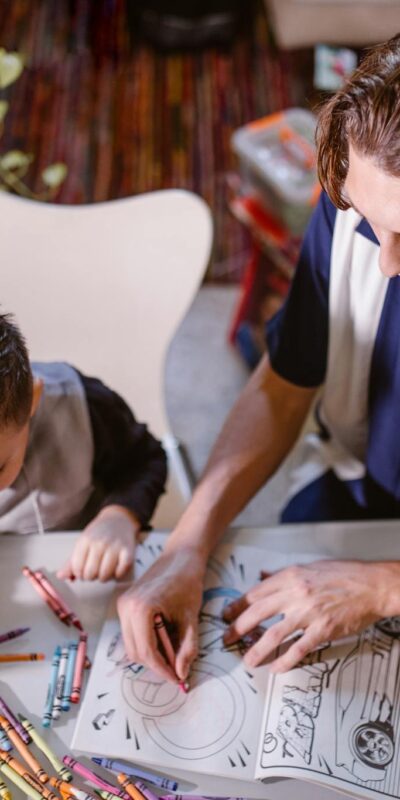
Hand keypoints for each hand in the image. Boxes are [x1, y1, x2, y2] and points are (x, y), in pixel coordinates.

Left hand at [57, 505, 139, 581]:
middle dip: (91, 577)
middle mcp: (99, 543)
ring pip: (105, 575)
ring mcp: (115, 547)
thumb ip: (71, 561)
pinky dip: (117, 575)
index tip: (83, 571)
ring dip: (104, 577)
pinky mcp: (128, 551)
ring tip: (104, 570)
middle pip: (90, 574)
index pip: (77, 568)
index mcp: (85, 541)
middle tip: (94, 570)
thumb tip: (61, 576)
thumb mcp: (82, 543)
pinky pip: (120, 572)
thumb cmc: (99, 533)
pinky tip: (115, 569)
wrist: (119, 519)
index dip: (79, 574)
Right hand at [117, 545, 206, 683]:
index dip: (162, 670)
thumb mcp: (191, 618)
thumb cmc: (188, 583)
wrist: (180, 558)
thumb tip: (181, 673)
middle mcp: (126, 607)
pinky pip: (131, 633)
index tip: (178, 680)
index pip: (147, 652)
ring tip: (172, 657)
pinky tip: (164, 641)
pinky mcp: (124, 604)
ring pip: (131, 644)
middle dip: (156, 665)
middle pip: (135, 651)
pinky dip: (145, 643)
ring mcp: (122, 605)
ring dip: (150, 655)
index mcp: (141, 608)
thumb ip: (187, 648)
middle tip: (177, 672)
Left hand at [223, 559, 399, 672]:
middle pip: (258, 613)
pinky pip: (299, 649)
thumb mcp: (310, 566)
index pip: (256, 593)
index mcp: (291, 576)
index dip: (238, 606)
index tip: (228, 615)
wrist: (371, 585)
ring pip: (274, 634)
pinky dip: (285, 661)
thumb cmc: (344, 574)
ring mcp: (309, 613)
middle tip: (227, 639)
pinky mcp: (323, 630)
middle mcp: (296, 594)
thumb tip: (263, 576)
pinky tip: (276, 668)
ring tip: (247, 661)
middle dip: (238, 628)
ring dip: (257, 650)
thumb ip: (283, 574)